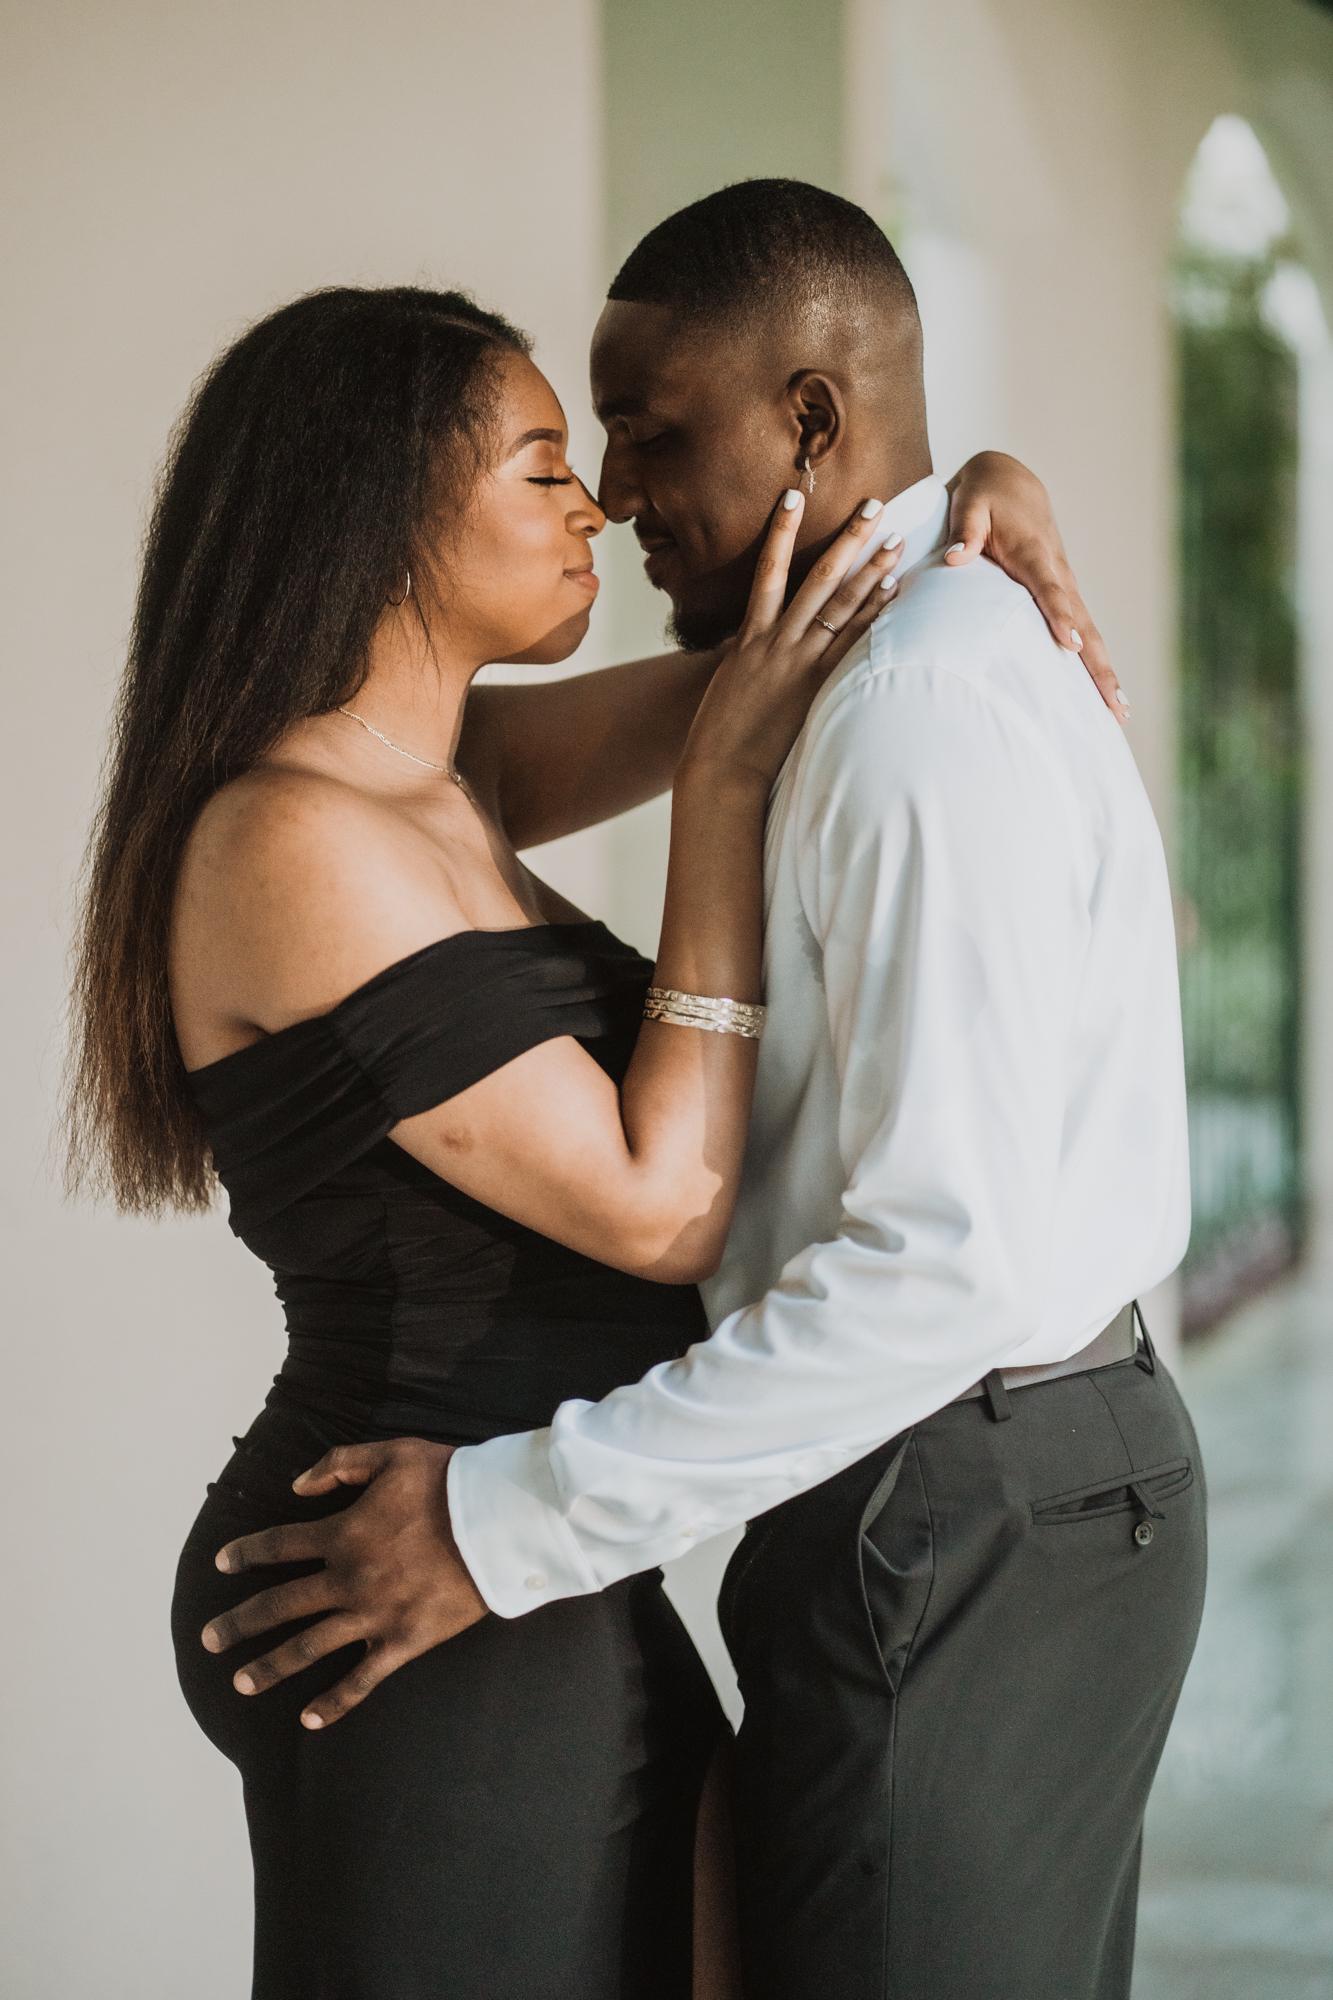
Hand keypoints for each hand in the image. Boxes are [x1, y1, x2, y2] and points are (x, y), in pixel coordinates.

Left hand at [202, 1437, 486, 1729]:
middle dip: (240, 1623)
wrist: (498, 1521)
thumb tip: (296, 1487)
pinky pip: (362, 1678)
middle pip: (279, 1605)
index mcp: (342, 1532)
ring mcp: (373, 1614)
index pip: (279, 1546)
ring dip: (270, 1666)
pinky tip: (308, 1718)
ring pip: (309, 1647)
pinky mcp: (404, 1641)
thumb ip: (338, 1465)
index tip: (221, 1564)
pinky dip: (334, 1701)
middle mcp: (348, 1578)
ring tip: (240, 1683)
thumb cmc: (447, 1482)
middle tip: (209, 1639)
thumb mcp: (390, 1454)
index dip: (246, 1554)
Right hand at [680, 489, 903, 789]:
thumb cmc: (720, 734)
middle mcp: (776, 641)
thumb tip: (754, 643)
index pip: (768, 571)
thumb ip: (746, 657)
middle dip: (846, 539)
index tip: (794, 496)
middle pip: (816, 577)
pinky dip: (872, 618)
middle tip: (873, 504)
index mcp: (749, 638)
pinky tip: (893, 596)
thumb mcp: (729, 685)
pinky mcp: (815, 687)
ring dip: (870, 572)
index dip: (780, 531)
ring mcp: (798, 663)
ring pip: (839, 606)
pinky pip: (850, 644)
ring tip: (895, 542)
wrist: (720, 769)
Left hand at [946, 452, 1127, 723]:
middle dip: (1098, 663)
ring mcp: (1065, 584)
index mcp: (1034, 552)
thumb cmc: (984, 494)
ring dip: (1104, 672)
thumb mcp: (969, 502)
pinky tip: (1103, 695)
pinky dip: (1094, 663)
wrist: (1009, 480)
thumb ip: (965, 529)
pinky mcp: (1063, 594)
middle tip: (1113, 702)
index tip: (1070, 644)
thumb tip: (956, 557)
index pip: (1048, 588)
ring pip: (1089, 633)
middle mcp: (1058, 572)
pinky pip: (1082, 631)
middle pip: (1083, 622)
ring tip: (1119, 713)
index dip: (1060, 615)